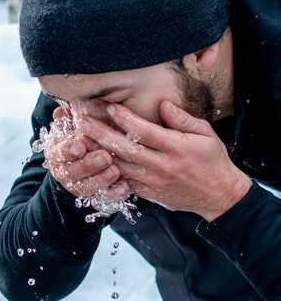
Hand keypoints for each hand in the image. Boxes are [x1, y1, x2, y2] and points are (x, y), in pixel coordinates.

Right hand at [43, 106, 129, 201]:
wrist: (86, 161)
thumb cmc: (83, 134)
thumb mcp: (74, 123)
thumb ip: (72, 116)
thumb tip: (65, 108)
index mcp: (57, 152)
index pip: (58, 153)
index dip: (68, 151)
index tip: (79, 146)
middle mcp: (65, 171)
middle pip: (72, 173)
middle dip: (88, 165)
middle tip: (104, 157)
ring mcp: (79, 186)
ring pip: (86, 188)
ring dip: (101, 180)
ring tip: (115, 170)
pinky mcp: (95, 197)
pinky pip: (103, 199)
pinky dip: (114, 194)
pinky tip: (126, 186)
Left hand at [79, 101, 251, 220]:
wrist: (218, 195)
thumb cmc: (213, 162)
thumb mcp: (206, 135)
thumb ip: (183, 120)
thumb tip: (162, 105)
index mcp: (177, 149)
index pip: (146, 132)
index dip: (126, 119)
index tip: (109, 108)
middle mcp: (162, 166)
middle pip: (126, 149)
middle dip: (102, 135)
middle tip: (83, 123)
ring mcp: (154, 182)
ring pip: (122, 166)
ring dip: (100, 153)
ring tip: (82, 140)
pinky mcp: (149, 194)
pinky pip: (126, 182)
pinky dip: (110, 172)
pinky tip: (96, 161)